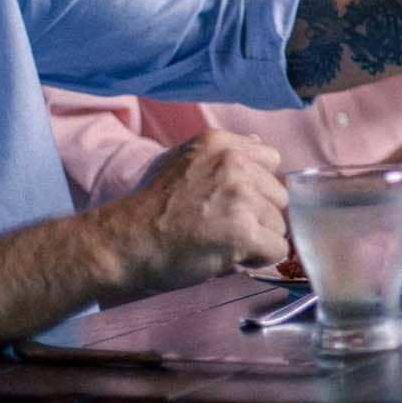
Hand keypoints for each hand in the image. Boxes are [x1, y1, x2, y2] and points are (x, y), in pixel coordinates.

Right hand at [104, 131, 287, 291]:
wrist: (123, 243)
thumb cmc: (149, 208)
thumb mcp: (180, 159)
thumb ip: (222, 153)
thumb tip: (257, 143)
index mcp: (222, 144)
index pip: (271, 160)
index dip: (257, 186)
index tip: (232, 200)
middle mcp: (234, 164)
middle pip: (278, 195)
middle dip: (258, 214)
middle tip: (221, 225)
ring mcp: (241, 197)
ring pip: (279, 224)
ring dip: (257, 238)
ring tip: (221, 241)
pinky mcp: (243, 232)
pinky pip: (277, 249)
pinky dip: (258, 259)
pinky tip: (230, 256)